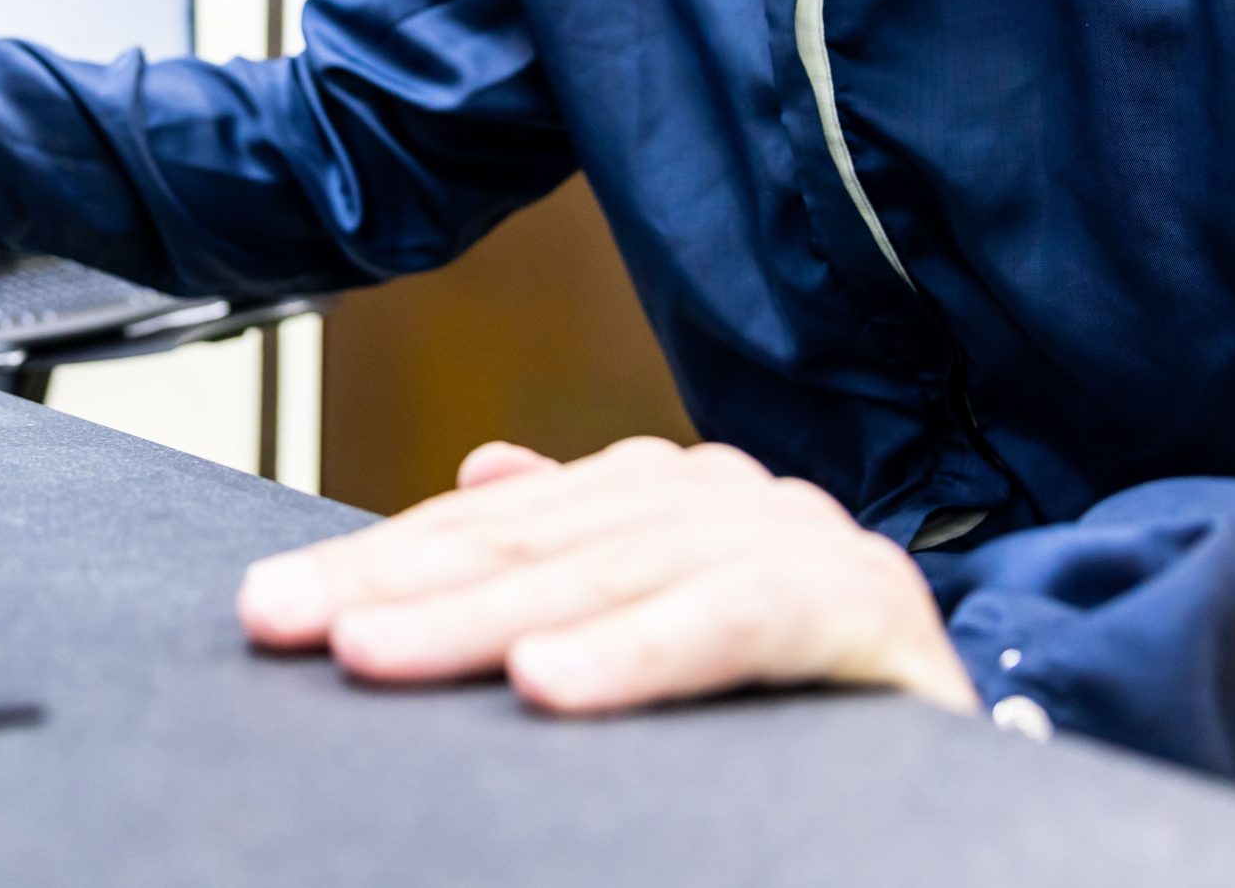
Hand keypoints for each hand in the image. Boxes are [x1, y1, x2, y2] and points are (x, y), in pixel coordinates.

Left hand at [236, 436, 977, 716]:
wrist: (965, 758)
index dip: (373, 562)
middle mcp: (718, 498)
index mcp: (661, 495)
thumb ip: (575, 549)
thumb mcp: (664, 613)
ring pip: (605, 581)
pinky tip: (547, 688)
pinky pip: (726, 630)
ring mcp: (790, 539)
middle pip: (526, 547)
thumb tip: (481, 476)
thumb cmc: (793, 689)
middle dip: (391, 586)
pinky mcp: (859, 607)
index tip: (269, 607)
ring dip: (478, 623)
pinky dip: (633, 656)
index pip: (489, 528)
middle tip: (283, 622)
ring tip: (374, 654)